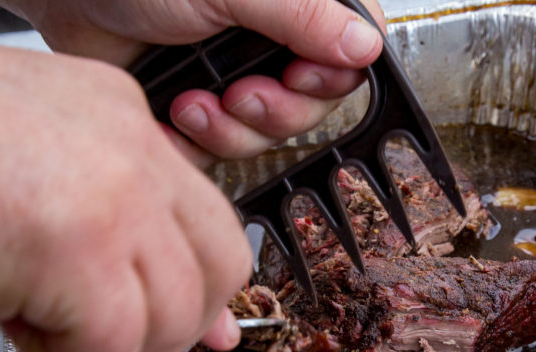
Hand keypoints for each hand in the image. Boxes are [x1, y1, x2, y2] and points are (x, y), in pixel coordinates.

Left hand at [0, 0, 386, 163]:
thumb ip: (303, 15)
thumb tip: (365, 45)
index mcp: (295, 9)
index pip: (349, 57)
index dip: (329, 80)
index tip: (296, 77)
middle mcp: (271, 45)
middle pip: (310, 110)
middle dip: (270, 113)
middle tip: (239, 95)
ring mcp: (235, 80)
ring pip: (265, 138)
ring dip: (228, 130)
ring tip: (192, 102)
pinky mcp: (200, 111)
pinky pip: (217, 153)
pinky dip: (192, 146)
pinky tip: (170, 118)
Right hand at [0, 40, 252, 351]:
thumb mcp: (36, 182)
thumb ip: (125, 237)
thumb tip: (212, 324)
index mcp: (121, 119)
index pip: (210, 222)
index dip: (199, 288)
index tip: (175, 319)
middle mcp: (131, 147)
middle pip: (221, 268)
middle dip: (172, 323)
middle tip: (103, 328)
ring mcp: (110, 195)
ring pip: (177, 316)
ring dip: (109, 343)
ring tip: (38, 315)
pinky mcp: (73, 247)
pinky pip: (112, 346)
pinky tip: (13, 321)